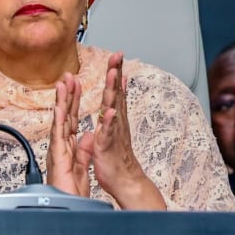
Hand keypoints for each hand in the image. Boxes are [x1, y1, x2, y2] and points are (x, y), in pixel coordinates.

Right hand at [46, 73, 90, 196]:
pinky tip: (60, 107)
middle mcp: (62, 145)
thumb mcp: (82, 165)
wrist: (69, 207)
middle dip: (67, 95)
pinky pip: (59, 137)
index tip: (75, 84)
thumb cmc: (72, 190)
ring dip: (61, 102)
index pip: (73, 118)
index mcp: (69, 145)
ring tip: (63, 84)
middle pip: (65, 115)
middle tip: (68, 75)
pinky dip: (59, 121)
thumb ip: (83, 149)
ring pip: (60, 121)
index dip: (74, 101)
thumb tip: (87, 136)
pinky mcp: (58, 158)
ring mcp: (58, 150)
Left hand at [91, 52, 165, 209]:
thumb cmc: (118, 158)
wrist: (126, 180)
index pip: (114, 91)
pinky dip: (110, 121)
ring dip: (115, 90)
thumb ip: (114, 115)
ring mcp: (113, 132)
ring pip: (113, 107)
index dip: (115, 73)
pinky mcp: (108, 145)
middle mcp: (116, 122)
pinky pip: (109, 131)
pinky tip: (111, 111)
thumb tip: (115, 103)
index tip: (116, 56)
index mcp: (114, 119)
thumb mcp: (114, 132)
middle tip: (118, 54)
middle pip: (116, 93)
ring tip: (115, 74)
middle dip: (116, 72)